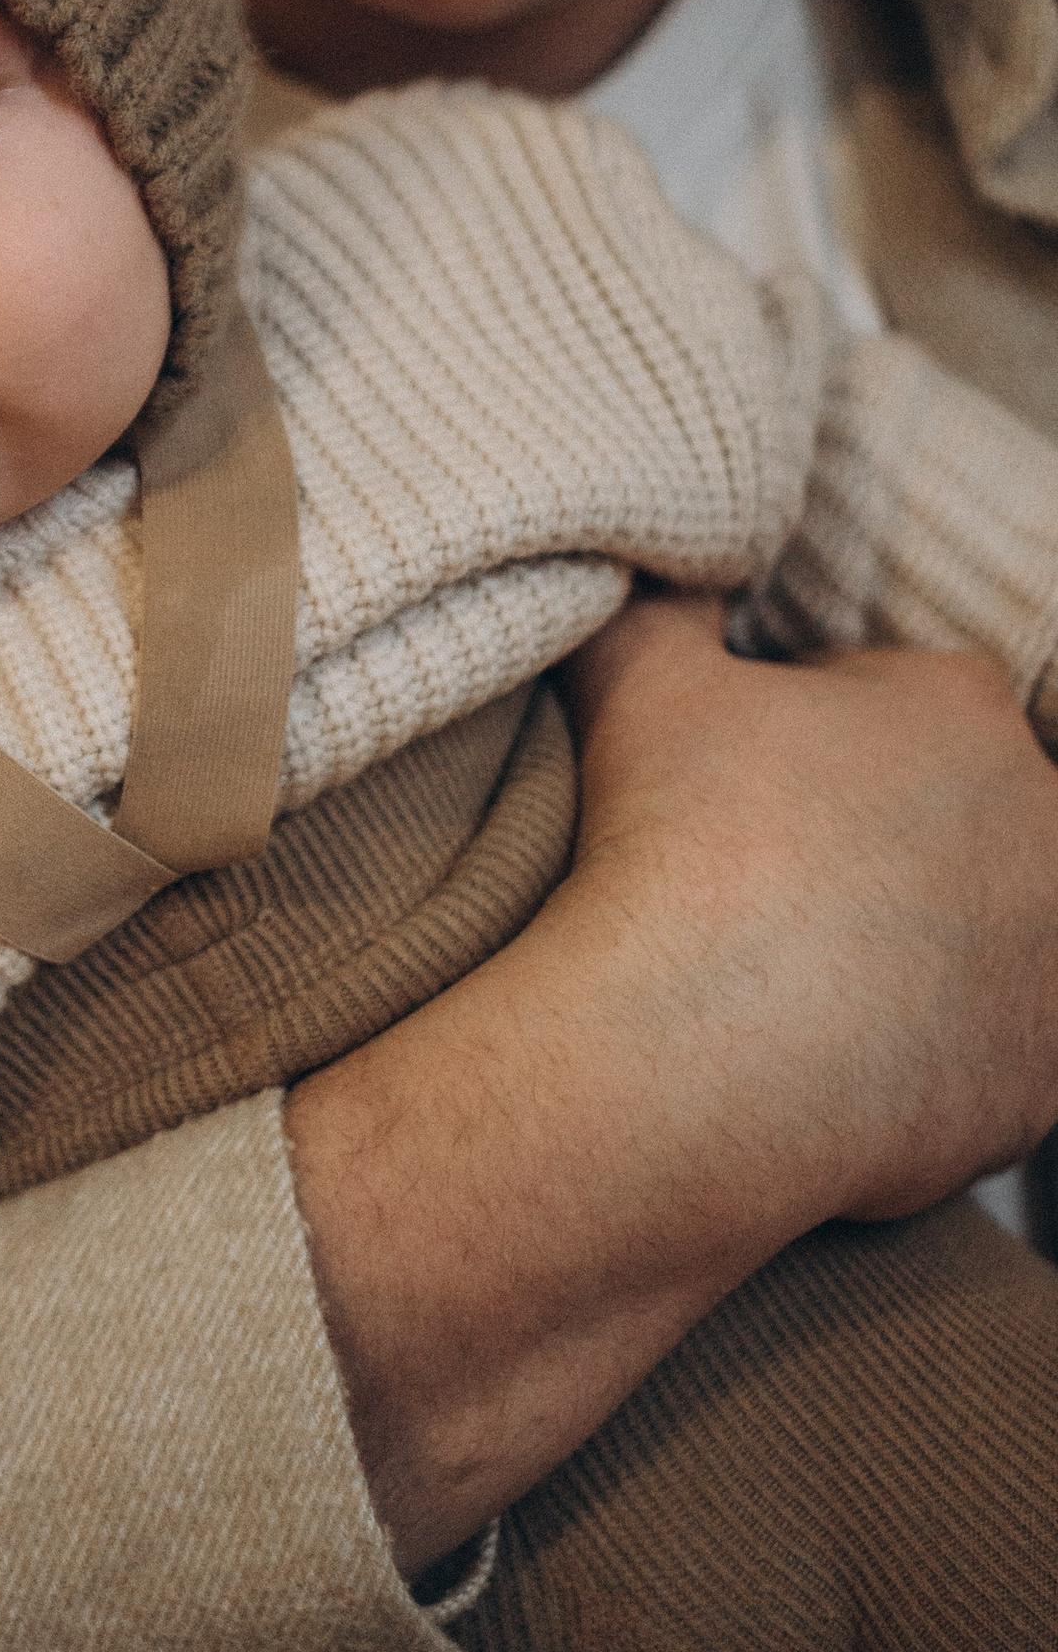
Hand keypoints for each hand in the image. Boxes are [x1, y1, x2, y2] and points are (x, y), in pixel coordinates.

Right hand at [289, 595, 1057, 1571]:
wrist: (692, 1055)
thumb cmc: (676, 845)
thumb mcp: (635, 673)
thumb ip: (661, 604)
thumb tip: (661, 572)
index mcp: (962, 706)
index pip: (905, 703)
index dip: (818, 741)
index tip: (750, 791)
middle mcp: (1045, 823)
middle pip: (961, 817)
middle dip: (884, 842)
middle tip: (773, 882)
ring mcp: (1056, 958)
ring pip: (989, 932)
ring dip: (920, 943)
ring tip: (803, 975)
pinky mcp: (1045, 1078)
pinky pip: (991, 1052)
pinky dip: (930, 1054)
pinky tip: (834, 1054)